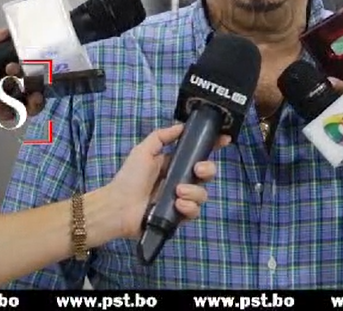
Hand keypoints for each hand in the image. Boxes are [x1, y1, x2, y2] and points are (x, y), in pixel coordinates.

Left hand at [106, 124, 229, 239]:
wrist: (118, 207)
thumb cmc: (129, 178)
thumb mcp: (144, 150)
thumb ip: (162, 136)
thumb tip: (181, 126)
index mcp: (174, 164)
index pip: (198, 153)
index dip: (213, 146)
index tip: (224, 139)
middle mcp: (181, 180)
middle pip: (207, 173)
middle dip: (208, 169)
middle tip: (198, 170)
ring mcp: (181, 199)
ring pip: (203, 194)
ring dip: (194, 191)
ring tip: (178, 191)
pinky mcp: (179, 217)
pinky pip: (195, 211)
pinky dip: (189, 207)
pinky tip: (178, 205)